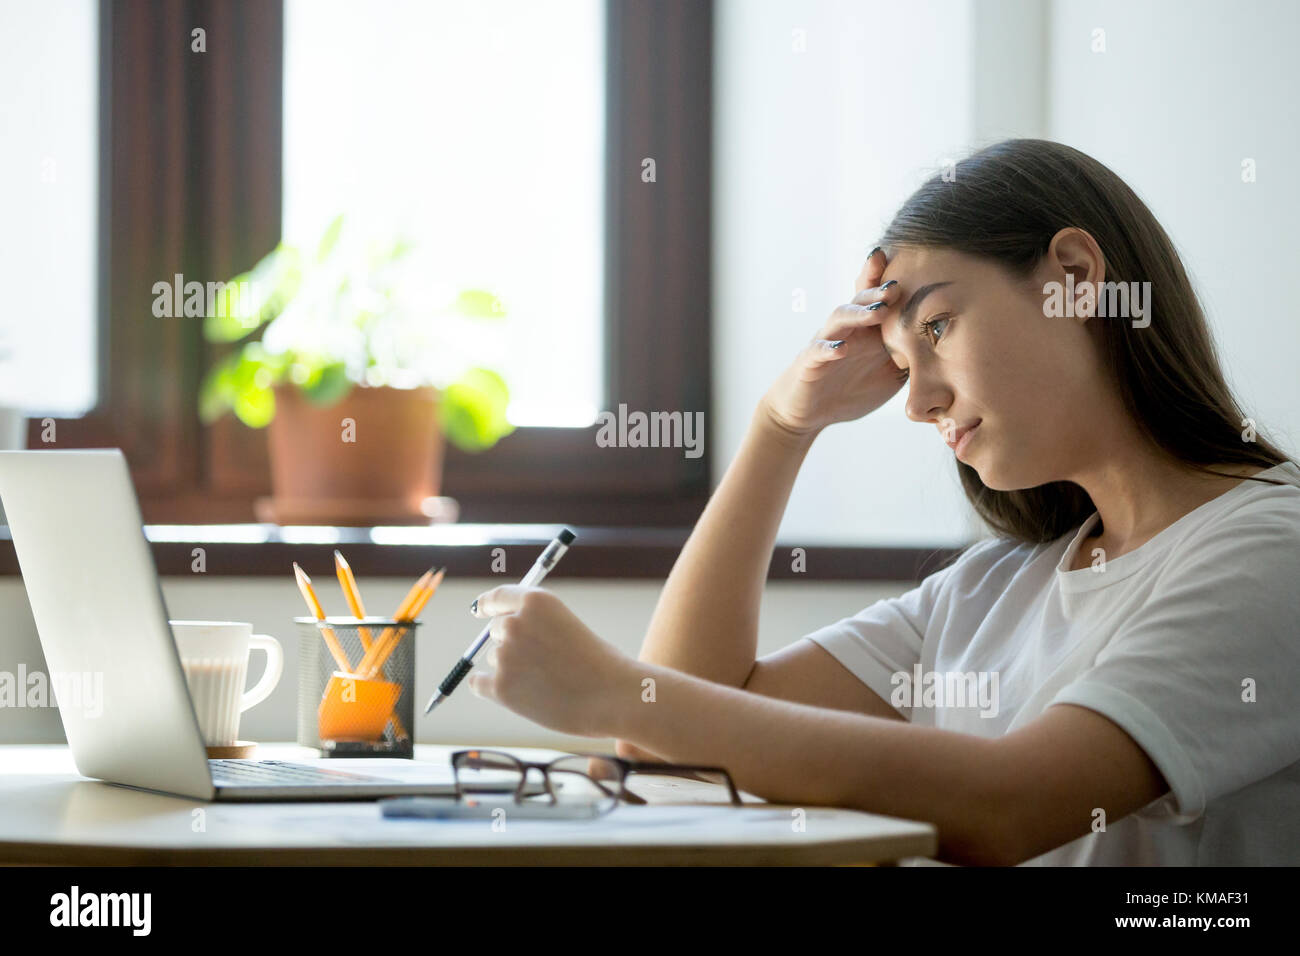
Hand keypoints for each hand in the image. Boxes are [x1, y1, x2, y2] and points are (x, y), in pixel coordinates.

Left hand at [466, 586, 633, 737]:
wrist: (614, 697)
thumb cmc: (601, 664)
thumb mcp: (568, 627)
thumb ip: (538, 626)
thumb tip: (506, 638)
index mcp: (536, 601)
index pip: (498, 597)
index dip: (486, 604)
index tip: (478, 610)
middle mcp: (515, 623)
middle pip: (496, 630)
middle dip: (511, 644)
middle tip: (540, 664)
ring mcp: (504, 655)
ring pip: (496, 659)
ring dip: (513, 670)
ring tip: (548, 684)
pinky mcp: (500, 687)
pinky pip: (480, 684)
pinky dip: (493, 689)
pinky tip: (518, 696)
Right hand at [759, 247, 904, 437]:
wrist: (810, 412)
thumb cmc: (851, 389)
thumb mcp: (890, 375)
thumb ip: (912, 359)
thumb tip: (952, 351)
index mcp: (868, 329)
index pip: (878, 298)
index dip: (889, 279)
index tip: (912, 263)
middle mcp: (847, 329)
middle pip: (860, 300)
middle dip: (878, 291)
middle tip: (897, 285)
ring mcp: (826, 342)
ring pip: (839, 317)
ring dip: (859, 313)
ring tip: (878, 312)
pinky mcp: (809, 363)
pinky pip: (817, 351)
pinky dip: (829, 347)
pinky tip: (841, 348)